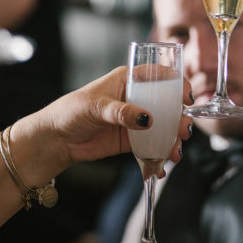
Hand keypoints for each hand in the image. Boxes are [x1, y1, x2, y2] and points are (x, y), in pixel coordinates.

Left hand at [17, 67, 194, 179]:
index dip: (178, 84)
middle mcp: (137, 98)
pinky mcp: (132, 140)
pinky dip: (159, 156)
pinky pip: (152, 146)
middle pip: (168, 105)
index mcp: (128, 80)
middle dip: (179, 119)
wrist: (55, 140)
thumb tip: (146, 119)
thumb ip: (121, 112)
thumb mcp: (95, 107)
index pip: (160, 76)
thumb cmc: (70, 112)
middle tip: (183, 132)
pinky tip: (162, 166)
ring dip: (173, 140)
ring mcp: (136, 120)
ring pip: (163, 127)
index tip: (187, 97)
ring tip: (175, 153)